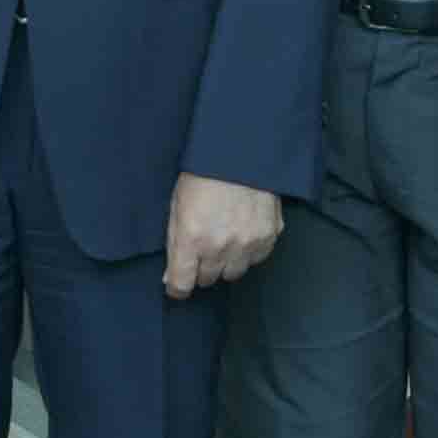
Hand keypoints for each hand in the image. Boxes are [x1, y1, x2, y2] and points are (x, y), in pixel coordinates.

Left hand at [163, 174, 280, 298]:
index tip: (178, 281)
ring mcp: (247, 243)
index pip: (181, 284)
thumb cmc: (203, 174)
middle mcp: (219, 247)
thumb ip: (173, 243)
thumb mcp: (176, 206)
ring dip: (226, 262)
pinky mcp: (268, 236)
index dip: (177, 286)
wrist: (241, 151)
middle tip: (203, 245)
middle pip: (207, 280)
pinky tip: (243, 231)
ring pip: (233, 274)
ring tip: (224, 238)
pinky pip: (256, 259)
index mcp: (191, 238)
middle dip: (201, 267)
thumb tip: (169, 277)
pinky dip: (248, 251)